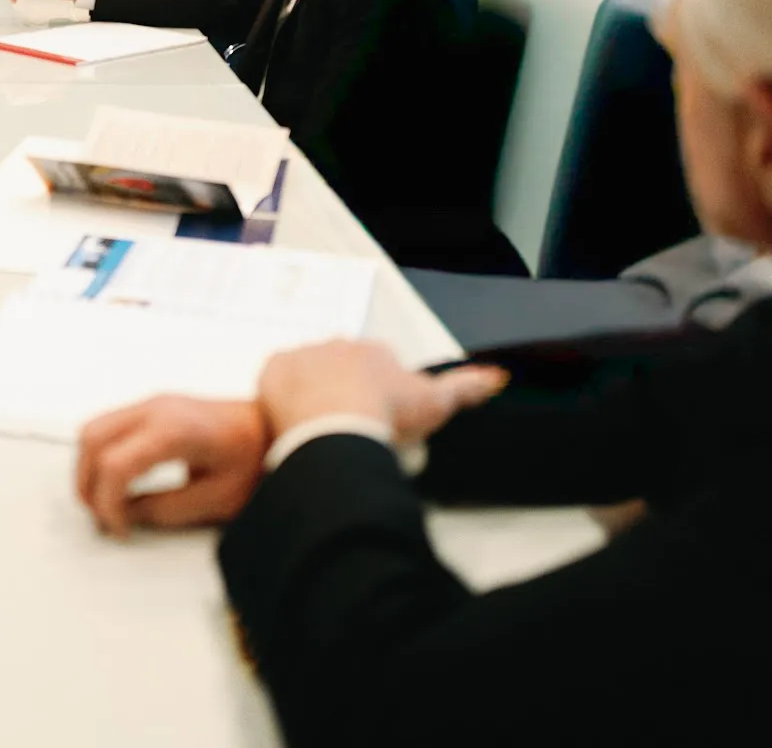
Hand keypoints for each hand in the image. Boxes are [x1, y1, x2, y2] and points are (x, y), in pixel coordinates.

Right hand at [76, 396, 268, 536]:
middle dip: (87, 484)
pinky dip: (100, 454)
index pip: (115, 465)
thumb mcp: (215, 498)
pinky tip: (117, 481)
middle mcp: (155, 409)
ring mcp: (151, 403)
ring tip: (105, 502)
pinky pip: (108, 425)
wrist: (271, 426)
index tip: (119, 529)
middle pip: (91, 441)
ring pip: (92, 429)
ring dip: (89, 467)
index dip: (108, 503)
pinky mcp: (152, 407)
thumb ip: (165, 509)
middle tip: (102, 518)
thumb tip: (127, 515)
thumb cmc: (253, 458)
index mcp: (173, 431)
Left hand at [255, 340, 508, 444]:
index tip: (375, 416)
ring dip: (310, 392)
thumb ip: (467, 388)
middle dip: (342, 388)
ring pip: (306, 372)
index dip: (376, 392)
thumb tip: (497, 377)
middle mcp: (338, 345)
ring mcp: (304, 355)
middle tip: (343, 424)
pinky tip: (288, 419)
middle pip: (339, 367)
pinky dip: (280, 396)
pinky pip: (275, 379)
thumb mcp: (436, 402)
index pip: (376, 365)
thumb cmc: (389, 413)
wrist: (340, 423)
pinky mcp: (273, 370)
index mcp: (375, 352)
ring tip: (315, 426)